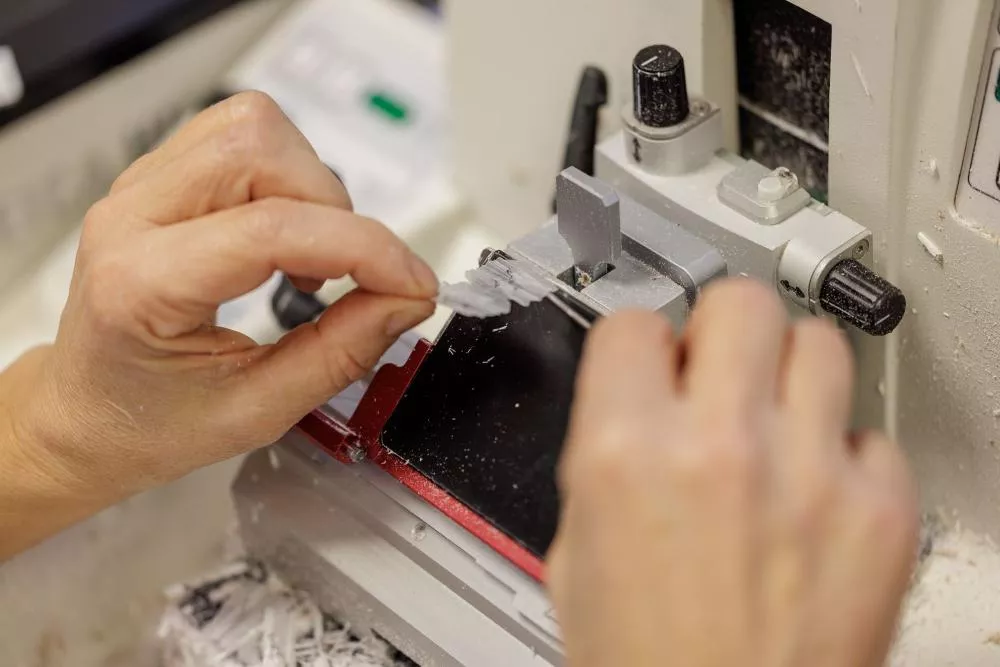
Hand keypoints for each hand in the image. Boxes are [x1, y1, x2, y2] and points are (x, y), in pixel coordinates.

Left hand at [1, 92, 436, 555]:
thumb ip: (342, 352)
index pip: (273, 228)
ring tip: (310, 256)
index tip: (413, 285)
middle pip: (259, 147)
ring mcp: (142, 188)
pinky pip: (240, 137)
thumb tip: (407, 300)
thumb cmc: (150, 422)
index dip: (365, 249)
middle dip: (332, 207)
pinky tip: (286, 236)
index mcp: (142, 284)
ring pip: (252, 126)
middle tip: (349, 274)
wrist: (86, 415)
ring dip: (310, 185)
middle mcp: (132, 216)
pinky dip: (288, 177)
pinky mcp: (162, 179)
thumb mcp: (259, 410)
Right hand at [548, 280, 918, 666]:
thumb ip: (603, 459)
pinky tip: (816, 490)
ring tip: (774, 419)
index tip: (650, 360)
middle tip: (718, 367)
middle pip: (738, 304)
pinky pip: (871, 436)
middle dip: (720, 330)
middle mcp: (720, 447)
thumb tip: (633, 409)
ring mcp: (809, 473)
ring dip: (787, 372)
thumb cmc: (648, 665)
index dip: (638, 344)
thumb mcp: (577, 553)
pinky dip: (843, 453)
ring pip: (818, 344)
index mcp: (624, 453)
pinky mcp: (881, 513)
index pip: (633, 324)